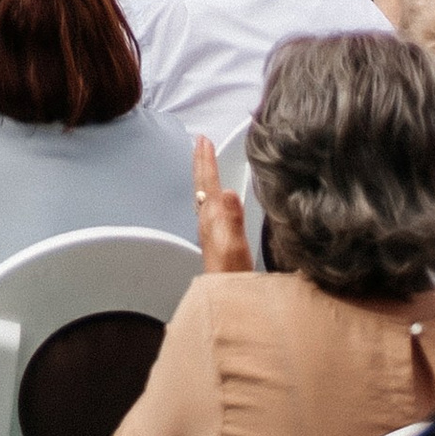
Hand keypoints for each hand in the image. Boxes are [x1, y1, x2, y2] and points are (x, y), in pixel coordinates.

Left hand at [192, 133, 252, 273]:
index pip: (208, 182)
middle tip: (199, 142)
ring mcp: (208, 228)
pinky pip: (207, 203)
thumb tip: (228, 191)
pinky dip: (208, 189)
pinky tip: (211, 194)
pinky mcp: (214, 236)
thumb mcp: (236, 245)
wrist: (226, 295)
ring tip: (203, 160)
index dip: (207, 160)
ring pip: (202, 191)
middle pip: (200, 183)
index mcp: (213, 216)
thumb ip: (232, 219)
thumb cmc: (232, 273)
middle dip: (200, 160)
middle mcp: (207, 219)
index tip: (204, 140)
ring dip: (202, 173)